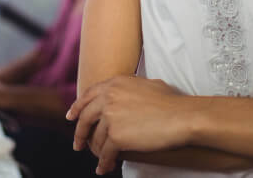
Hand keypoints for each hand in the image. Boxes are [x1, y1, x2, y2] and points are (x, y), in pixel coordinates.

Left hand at [67, 76, 187, 174]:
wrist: (181, 116)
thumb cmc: (171, 102)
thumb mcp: (145, 85)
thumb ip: (128, 89)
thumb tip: (123, 95)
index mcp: (114, 84)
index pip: (88, 95)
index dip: (77, 107)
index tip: (71, 117)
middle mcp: (108, 97)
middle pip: (85, 117)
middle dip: (79, 133)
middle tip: (78, 143)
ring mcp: (110, 116)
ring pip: (95, 138)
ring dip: (96, 152)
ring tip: (100, 160)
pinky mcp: (116, 136)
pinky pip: (104, 152)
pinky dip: (103, 162)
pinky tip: (104, 167)